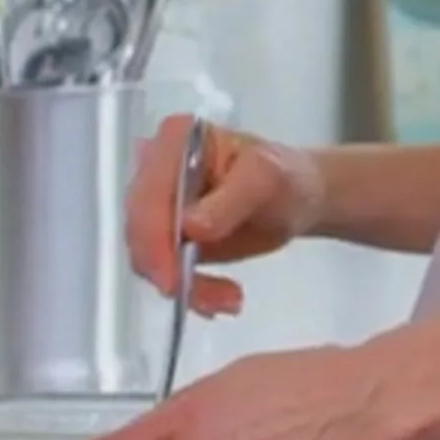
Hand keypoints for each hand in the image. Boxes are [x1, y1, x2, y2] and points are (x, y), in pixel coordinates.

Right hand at [128, 113, 325, 315]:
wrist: (299, 197)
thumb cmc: (285, 176)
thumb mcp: (268, 179)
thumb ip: (231, 200)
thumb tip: (190, 226)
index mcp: (177, 140)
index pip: (149, 193)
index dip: (153, 237)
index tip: (172, 276)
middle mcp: (158, 169)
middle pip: (140, 228)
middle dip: (169, 270)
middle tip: (207, 298)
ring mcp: (159, 205)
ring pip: (149, 257)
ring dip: (186, 287)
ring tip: (228, 299)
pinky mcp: (167, 237)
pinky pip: (165, 271)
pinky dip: (192, 292)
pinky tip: (222, 299)